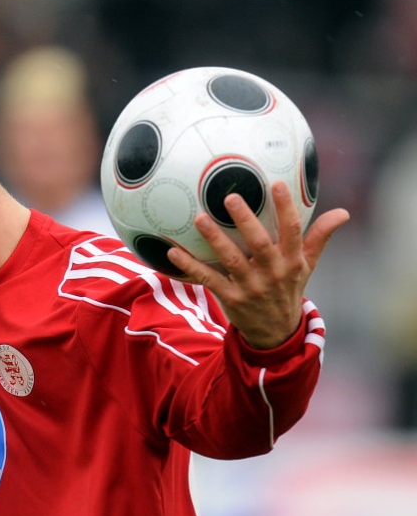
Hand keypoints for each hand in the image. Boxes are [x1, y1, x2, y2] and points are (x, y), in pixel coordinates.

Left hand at [167, 182, 350, 348]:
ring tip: (199, 218)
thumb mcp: (307, 266)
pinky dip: (190, 266)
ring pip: (231, 260)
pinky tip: (173, 252)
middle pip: (259, 243)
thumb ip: (319, 238)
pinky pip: (208, 280)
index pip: (292, 231)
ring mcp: (250, 287)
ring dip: (214, 239)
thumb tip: (343, 212)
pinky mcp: (231, 298)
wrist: (276, 332)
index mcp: (292, 261)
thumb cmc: (289, 289)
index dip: (285, 207)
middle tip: (229, 197)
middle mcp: (272, 273)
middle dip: (245, 220)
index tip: (276, 184)